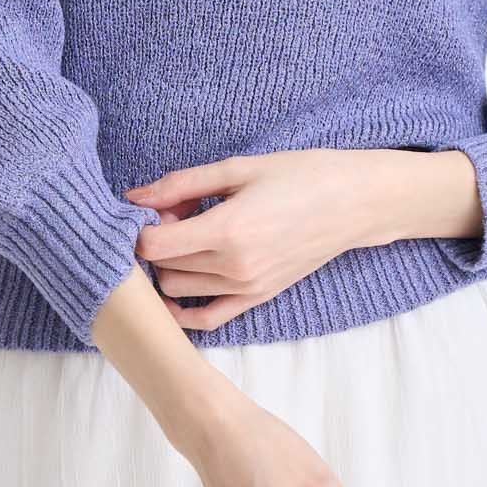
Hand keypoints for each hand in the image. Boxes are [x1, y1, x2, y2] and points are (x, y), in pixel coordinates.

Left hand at [124, 147, 400, 330]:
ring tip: (191, 235)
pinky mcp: (257, 298)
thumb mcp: (238, 168)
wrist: (353, 203)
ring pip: (177, 290)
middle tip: (176, 212)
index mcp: (227, 230)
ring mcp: (246, 288)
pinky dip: (183, 308)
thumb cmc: (300, 175)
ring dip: (170, 264)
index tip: (157, 206)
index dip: (142, 225)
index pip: (153, 247)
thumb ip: (181, 183)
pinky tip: (179, 283)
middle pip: (163, 266)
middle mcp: (234, 267)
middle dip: (157, 239)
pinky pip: (206, 318)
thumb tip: (133, 197)